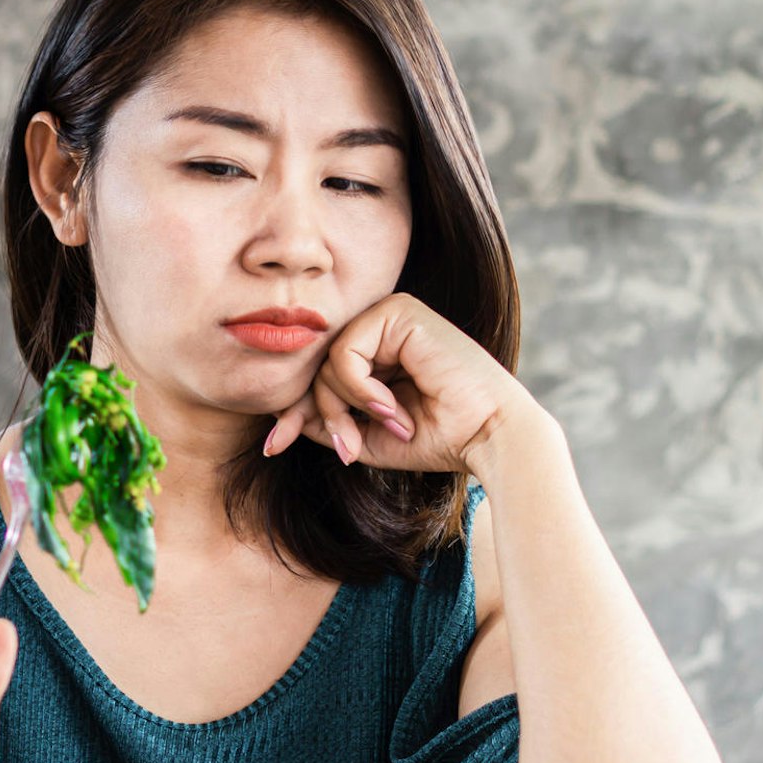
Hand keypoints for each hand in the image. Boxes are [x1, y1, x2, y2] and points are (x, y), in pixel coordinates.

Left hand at [264, 293, 542, 474]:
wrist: (489, 436)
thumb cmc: (441, 438)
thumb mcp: (368, 436)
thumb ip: (327, 421)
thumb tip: (279, 416)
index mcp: (379, 354)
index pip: (320, 376)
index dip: (294, 412)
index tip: (273, 448)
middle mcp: (382, 329)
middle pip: (317, 369)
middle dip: (320, 415)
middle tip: (348, 450)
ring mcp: (390, 316)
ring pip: (326, 363)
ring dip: (344, 407)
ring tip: (386, 427)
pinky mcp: (398, 312)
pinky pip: (345, 353)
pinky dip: (359, 388)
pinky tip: (390, 406)